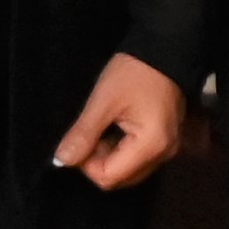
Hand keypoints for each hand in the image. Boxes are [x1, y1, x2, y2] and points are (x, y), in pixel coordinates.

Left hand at [52, 53, 183, 190]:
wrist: (166, 50)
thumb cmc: (134, 73)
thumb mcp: (103, 101)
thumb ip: (83, 134)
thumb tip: (61, 161)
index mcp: (150, 146)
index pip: (109, 177)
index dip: (87, 164)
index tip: (82, 138)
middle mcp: (164, 155)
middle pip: (120, 179)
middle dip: (99, 162)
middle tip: (93, 131)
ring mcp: (168, 149)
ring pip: (129, 171)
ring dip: (110, 156)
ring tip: (106, 127)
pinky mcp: (166, 141)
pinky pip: (138, 158)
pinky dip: (122, 150)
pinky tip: (118, 127)